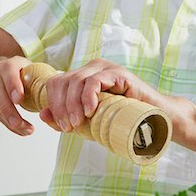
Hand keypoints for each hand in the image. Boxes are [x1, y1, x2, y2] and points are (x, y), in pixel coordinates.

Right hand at [0, 56, 33, 135]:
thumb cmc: (16, 71)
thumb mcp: (28, 68)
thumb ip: (40, 78)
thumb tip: (60, 93)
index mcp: (9, 65)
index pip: (9, 73)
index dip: (13, 86)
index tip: (19, 99)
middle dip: (9, 110)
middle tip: (19, 123)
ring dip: (10, 121)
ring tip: (26, 130)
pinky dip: (8, 124)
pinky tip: (20, 130)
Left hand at [39, 58, 163, 131]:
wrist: (153, 121)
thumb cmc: (119, 121)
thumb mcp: (87, 123)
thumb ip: (64, 118)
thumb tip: (42, 113)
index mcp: (81, 77)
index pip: (55, 83)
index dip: (53, 104)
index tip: (62, 126)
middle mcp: (91, 68)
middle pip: (63, 81)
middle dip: (61, 107)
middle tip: (69, 127)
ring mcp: (104, 68)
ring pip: (76, 81)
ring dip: (72, 105)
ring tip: (78, 123)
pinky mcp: (118, 73)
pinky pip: (94, 80)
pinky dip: (88, 97)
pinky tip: (90, 112)